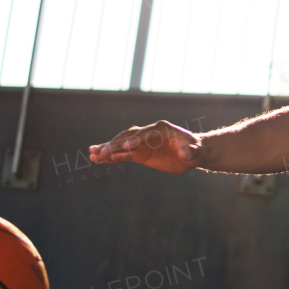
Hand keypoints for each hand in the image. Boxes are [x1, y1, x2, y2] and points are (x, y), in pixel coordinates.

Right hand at [89, 121, 204, 173]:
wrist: (194, 153)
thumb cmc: (196, 150)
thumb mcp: (195, 151)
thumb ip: (190, 151)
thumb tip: (184, 153)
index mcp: (161, 129)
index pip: (145, 133)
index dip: (136, 140)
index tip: (126, 147)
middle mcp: (148, 133)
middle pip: (128, 137)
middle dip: (115, 145)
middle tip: (100, 152)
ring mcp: (142, 143)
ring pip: (122, 144)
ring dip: (108, 149)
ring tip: (92, 155)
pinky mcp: (140, 153)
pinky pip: (124, 154)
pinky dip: (113, 157)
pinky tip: (99, 160)